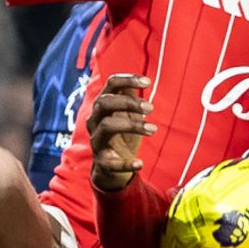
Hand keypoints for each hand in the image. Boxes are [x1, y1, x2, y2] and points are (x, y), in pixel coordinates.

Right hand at [86, 73, 155, 191]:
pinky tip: (140, 163)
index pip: (110, 84)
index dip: (127, 79)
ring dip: (132, 126)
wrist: (111, 168)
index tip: (148, 81)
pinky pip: (110, 162)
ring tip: (153, 129)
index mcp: (103, 106)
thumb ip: (131, 98)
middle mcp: (95, 120)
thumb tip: (143, 80)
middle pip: (104, 103)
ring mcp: (96, 140)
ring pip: (107, 126)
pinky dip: (126, 163)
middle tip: (151, 108)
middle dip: (128, 103)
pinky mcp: (101, 162)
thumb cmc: (122, 135)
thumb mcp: (127, 114)